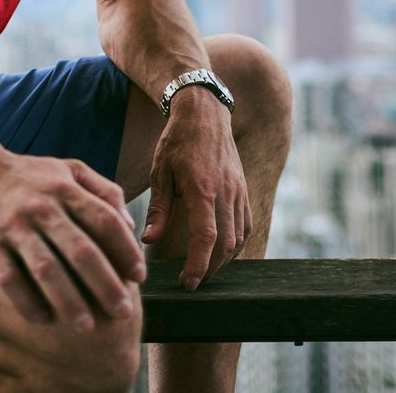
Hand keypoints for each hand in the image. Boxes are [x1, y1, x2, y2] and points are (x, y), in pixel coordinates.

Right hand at [0, 151, 145, 328]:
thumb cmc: (30, 175)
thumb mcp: (70, 169)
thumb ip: (104, 191)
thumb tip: (130, 225)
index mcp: (65, 188)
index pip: (104, 220)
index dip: (126, 250)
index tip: (140, 276)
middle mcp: (42, 207)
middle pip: (80, 249)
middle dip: (105, 284)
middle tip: (123, 312)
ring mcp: (14, 226)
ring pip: (45, 269)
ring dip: (68, 300)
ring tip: (87, 326)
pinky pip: (8, 279)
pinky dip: (26, 302)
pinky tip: (43, 320)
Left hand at [141, 89, 248, 289]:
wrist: (205, 113)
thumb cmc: (177, 141)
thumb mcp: (160, 171)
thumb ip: (159, 208)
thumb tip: (149, 240)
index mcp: (202, 188)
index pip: (205, 237)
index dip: (198, 265)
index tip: (188, 283)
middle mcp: (226, 192)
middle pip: (225, 243)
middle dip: (210, 268)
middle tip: (192, 282)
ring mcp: (238, 191)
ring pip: (238, 236)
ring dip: (223, 259)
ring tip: (204, 269)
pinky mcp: (243, 189)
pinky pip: (246, 224)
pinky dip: (236, 242)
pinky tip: (221, 250)